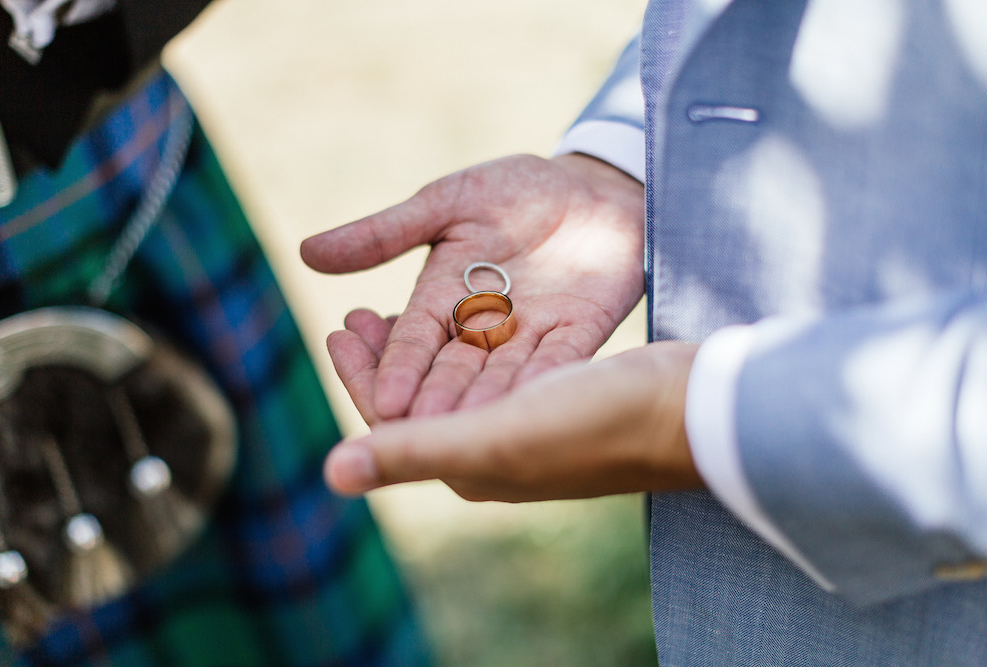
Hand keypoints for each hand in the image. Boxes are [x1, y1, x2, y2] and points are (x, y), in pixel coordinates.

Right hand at [300, 153, 644, 423]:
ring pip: (502, 373)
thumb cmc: (515, 189)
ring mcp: (533, 330)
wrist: (594, 185)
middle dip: (435, 397)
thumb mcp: (446, 204)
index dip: (400, 368)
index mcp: (444, 296)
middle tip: (418, 432)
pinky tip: (536, 403)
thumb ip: (385, 233)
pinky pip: (562, 356)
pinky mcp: (581, 330)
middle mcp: (483, 324)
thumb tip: (305, 253)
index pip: (415, 339)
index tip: (384, 398)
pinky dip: (547, 377)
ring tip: (469, 429)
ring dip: (485, 400)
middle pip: (452, 369)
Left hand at [322, 342, 704, 501]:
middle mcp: (496, 441)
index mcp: (472, 462)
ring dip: (422, 340)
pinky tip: (464, 308)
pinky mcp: (563, 383)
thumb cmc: (594, 428)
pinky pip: (500, 355)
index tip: (338, 327)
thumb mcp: (495, 438)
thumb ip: (413, 452)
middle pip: (424, 392)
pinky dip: (472, 333)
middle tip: (354, 312)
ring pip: (458, 371)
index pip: (396, 421)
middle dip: (387, 353)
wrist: (692, 410)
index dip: (363, 376)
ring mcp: (530, 412)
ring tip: (392, 304)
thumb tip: (330, 472)